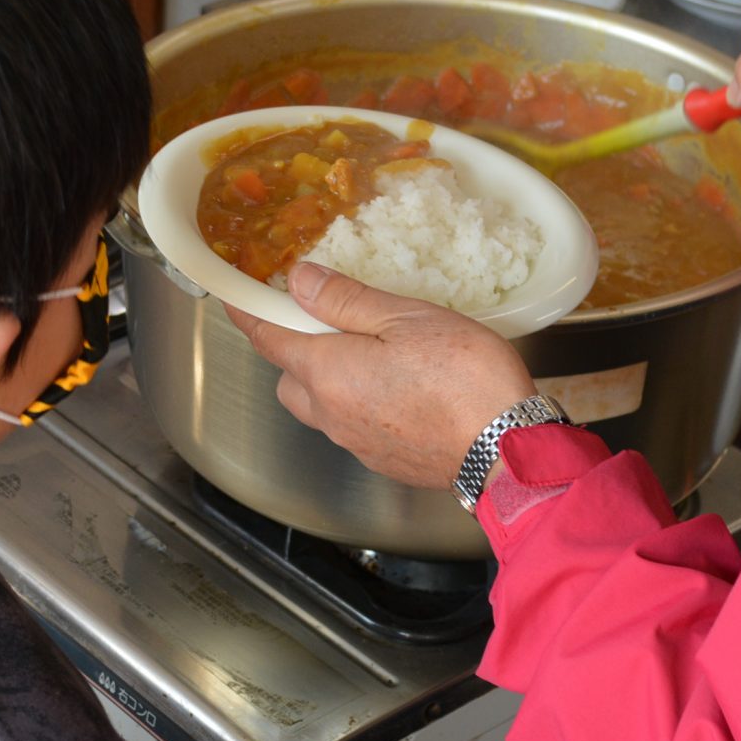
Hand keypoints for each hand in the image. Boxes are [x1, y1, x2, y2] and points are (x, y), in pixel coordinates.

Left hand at [225, 263, 536, 490]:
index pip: (268, 338)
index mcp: (327, 372)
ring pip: (320, 407)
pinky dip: (358, 404)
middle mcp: (331, 413)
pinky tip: (397, 388)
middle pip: (289, 379)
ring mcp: (356, 442)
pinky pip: (352, 427)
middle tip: (327, 321)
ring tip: (370, 353)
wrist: (505, 449)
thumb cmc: (462, 378)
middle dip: (295, 350)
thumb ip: (344, 300)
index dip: (248, 313)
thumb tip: (298, 280)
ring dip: (327, 380)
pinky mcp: (384, 460)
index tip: (235, 296)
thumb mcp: (403, 318)